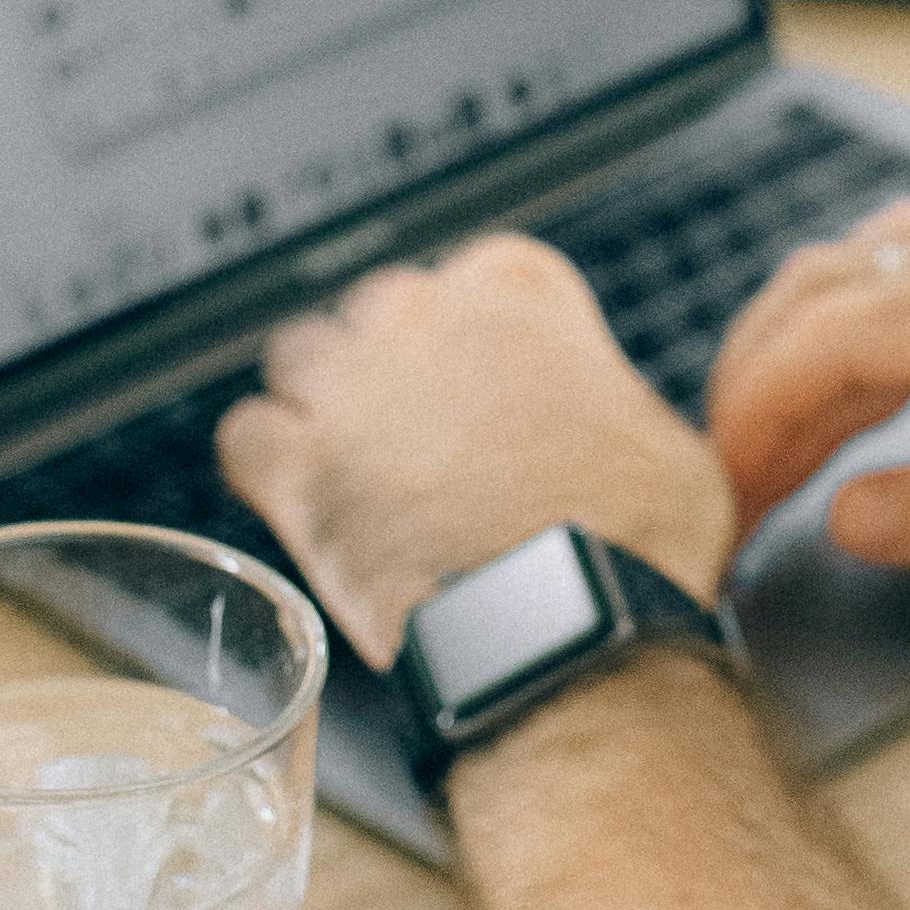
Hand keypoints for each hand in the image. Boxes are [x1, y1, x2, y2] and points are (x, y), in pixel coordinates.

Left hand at [216, 239, 734, 669]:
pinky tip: (302, 505)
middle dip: (391, 373)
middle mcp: (421, 311)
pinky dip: (270, 468)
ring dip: (322, 409)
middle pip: (377, 317)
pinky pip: (248, 435)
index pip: (469, 285)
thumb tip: (604, 432)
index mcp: (515, 286)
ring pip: (300, 360)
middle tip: (420, 449)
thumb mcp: (661, 441)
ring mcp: (348, 381)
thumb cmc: (633, 542)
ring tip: (355, 478)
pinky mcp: (295, 461)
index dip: (470, 348)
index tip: (482, 396)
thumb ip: (608, 406)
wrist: (569, 624)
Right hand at [702, 198, 909, 582]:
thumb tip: (843, 517)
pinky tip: (829, 425)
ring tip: (756, 473)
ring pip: (842, 283)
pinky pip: (887, 290)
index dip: (755, 414)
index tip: (716, 494)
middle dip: (751, 393)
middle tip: (719, 498)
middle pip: (816, 297)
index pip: (830, 336)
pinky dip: (837, 351)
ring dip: (787, 368)